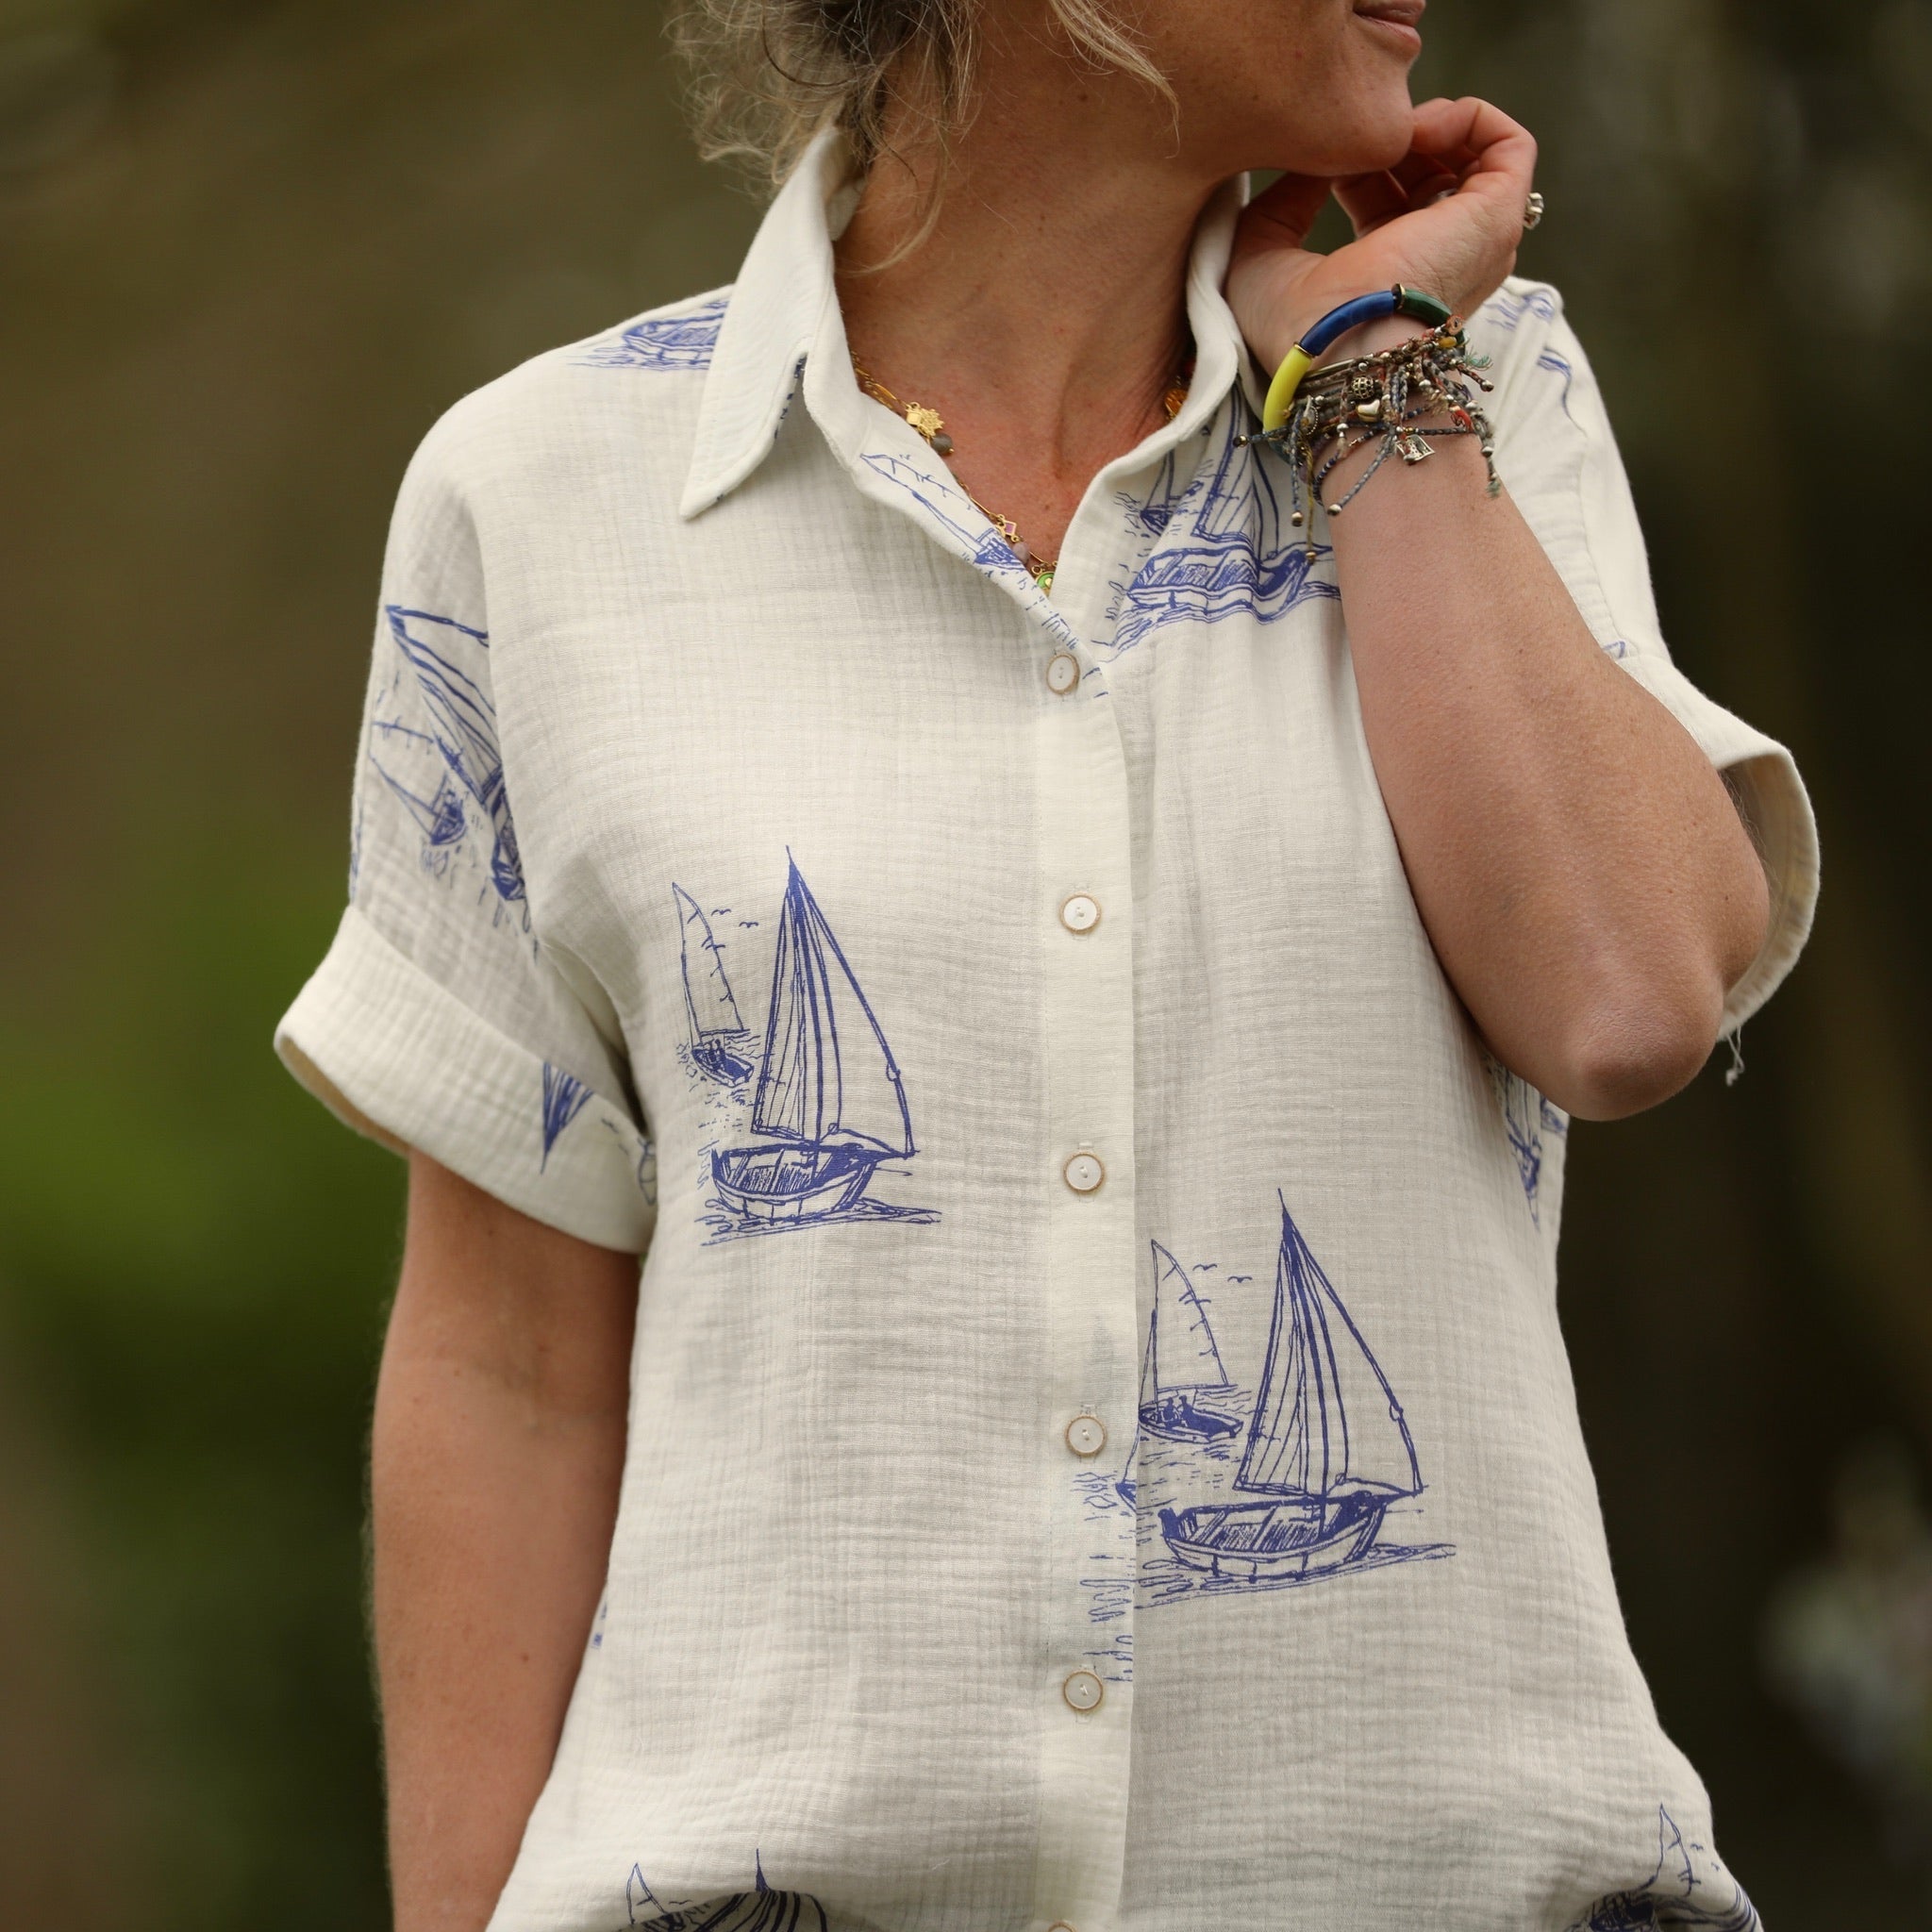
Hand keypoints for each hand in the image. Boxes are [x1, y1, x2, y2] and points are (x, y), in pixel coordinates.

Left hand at [1226, 97, 1537, 374]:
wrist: (1338, 351)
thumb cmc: (1294, 329)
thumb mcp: (1262, 253)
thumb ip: (1283, 201)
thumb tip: (1310, 159)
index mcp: (1385, 274)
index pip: (1386, 197)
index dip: (1358, 160)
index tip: (1326, 151)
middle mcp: (1437, 259)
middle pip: (1431, 173)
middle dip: (1395, 137)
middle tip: (1360, 134)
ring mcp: (1473, 240)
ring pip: (1475, 158)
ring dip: (1434, 123)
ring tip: (1392, 126)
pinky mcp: (1496, 218)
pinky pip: (1510, 146)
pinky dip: (1468, 118)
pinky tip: (1420, 125)